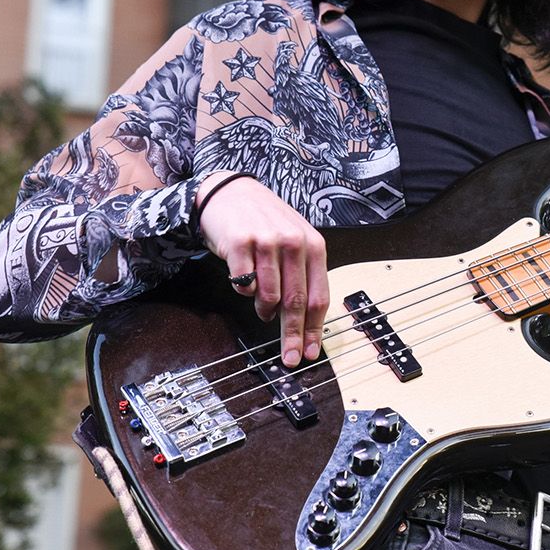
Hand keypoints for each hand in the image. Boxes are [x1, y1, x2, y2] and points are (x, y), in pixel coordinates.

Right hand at [195, 171, 328, 367]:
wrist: (230, 192)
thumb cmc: (266, 221)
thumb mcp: (294, 240)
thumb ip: (303, 274)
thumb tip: (307, 320)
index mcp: (314, 245)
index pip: (319, 296)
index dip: (315, 329)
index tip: (312, 351)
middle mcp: (293, 242)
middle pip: (297, 302)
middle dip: (293, 335)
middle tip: (290, 357)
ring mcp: (266, 242)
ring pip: (269, 296)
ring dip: (265, 311)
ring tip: (262, 307)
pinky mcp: (240, 243)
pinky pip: (244, 284)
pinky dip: (244, 291)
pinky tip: (244, 281)